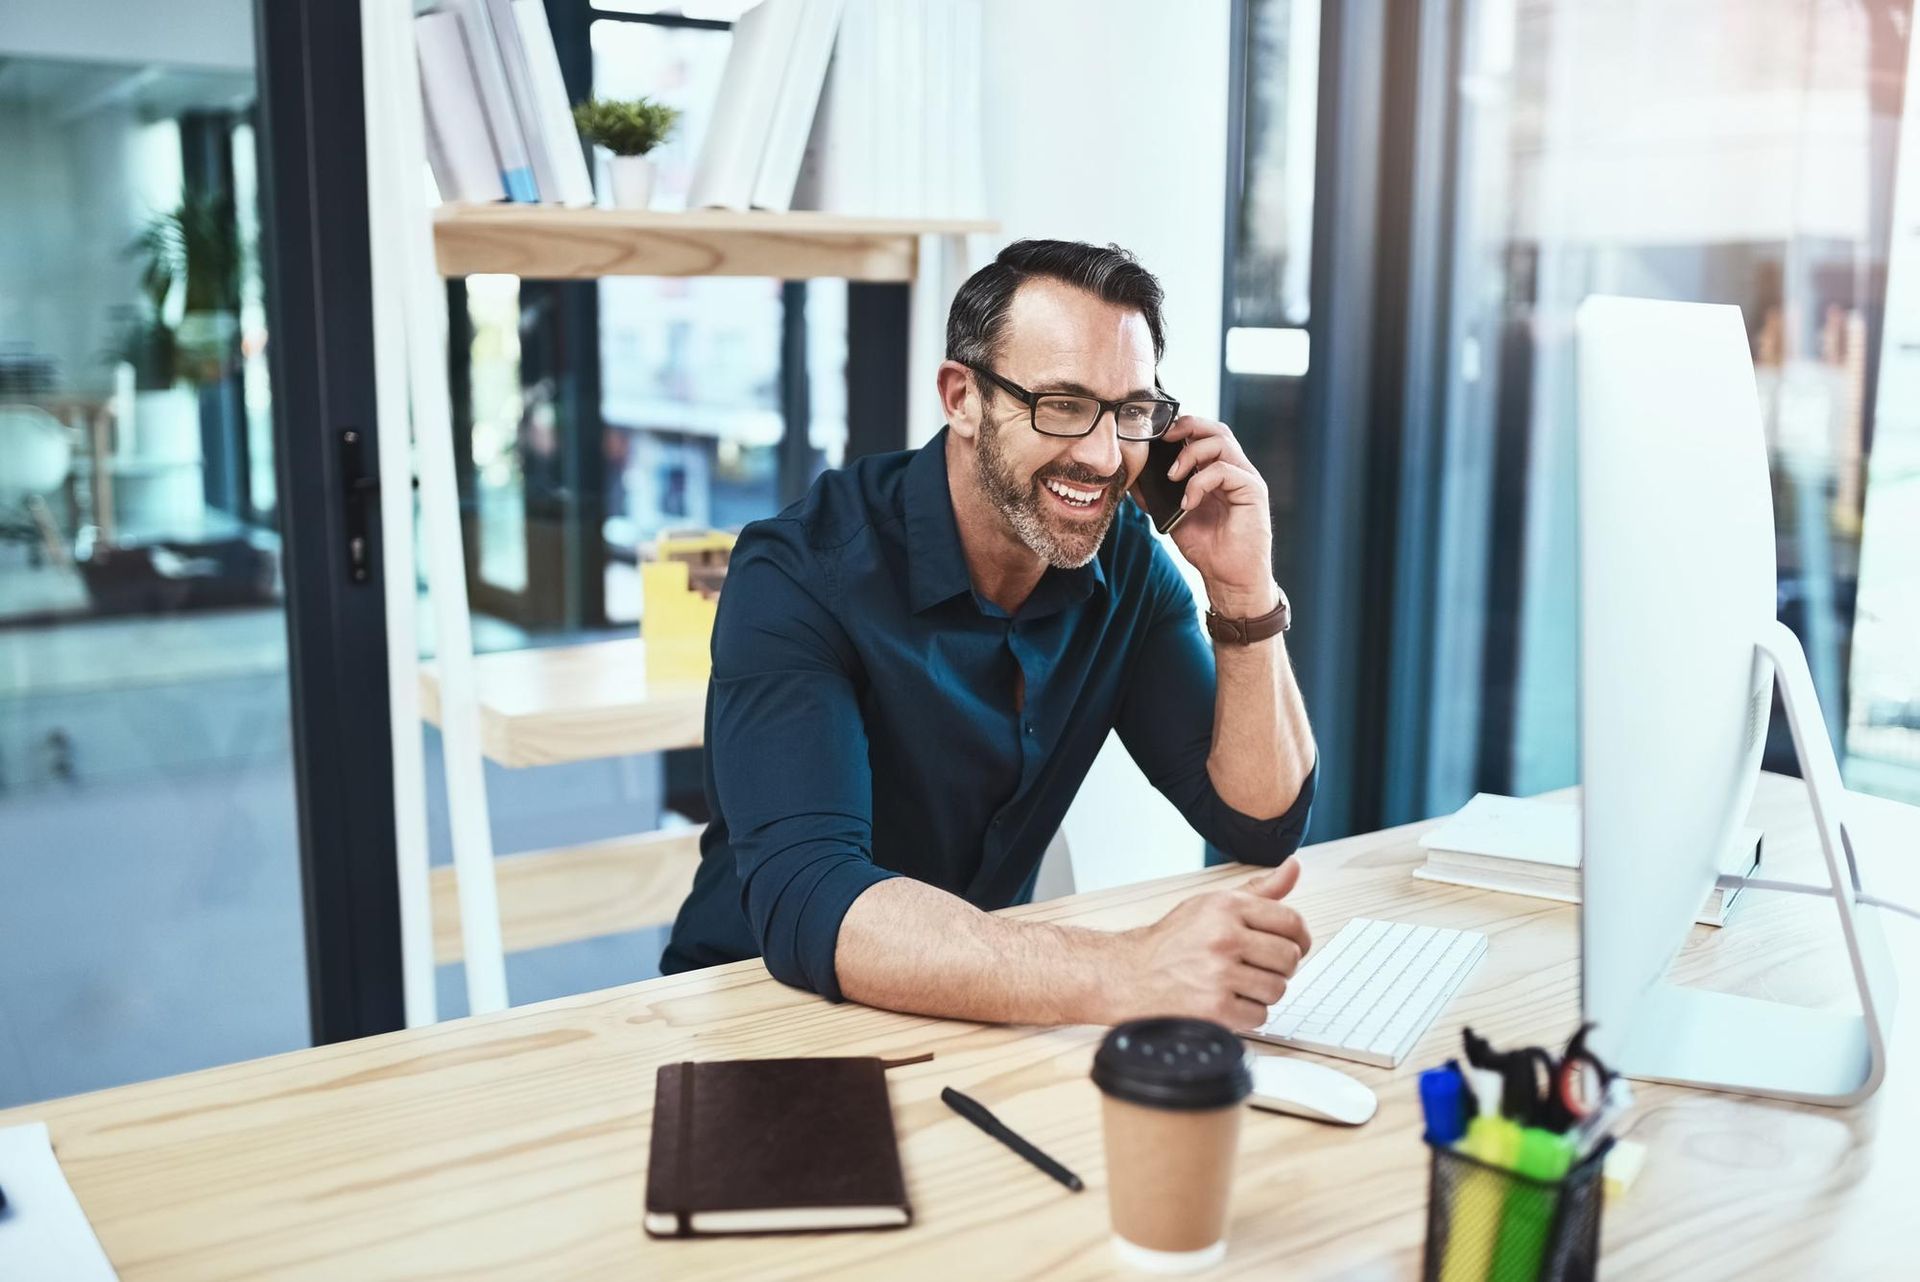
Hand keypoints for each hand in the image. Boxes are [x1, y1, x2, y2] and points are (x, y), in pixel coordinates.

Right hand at [1109, 860, 1311, 1029]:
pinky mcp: (1215, 1009)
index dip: (1299, 939)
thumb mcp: (1211, 905)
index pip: (1291, 922)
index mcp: (1226, 907)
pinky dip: (1247, 1014)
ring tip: (1238, 985)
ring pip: (1277, 989)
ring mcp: (1219, 974)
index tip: (1292, 947)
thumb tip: (1293, 866)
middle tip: (1257, 968)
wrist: (1129, 975)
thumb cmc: (1173, 941)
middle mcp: (1223, 937)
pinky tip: (1226, 1001)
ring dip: (1262, 992)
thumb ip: (1259, 890)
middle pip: (1289, 959)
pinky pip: (1260, 1016)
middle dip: (1278, 968)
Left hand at [1156, 415, 1275, 616]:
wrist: (1228, 578)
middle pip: (1216, 429)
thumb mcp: (1173, 516)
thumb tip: (1132, 479)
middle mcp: (1235, 470)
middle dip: (1186, 426)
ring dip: (1190, 454)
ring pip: (1221, 442)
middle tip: (1163, 440)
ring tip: (1172, 477)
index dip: (1181, 428)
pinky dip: (1200, 482)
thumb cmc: (1207, 548)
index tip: (1155, 437)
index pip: (1203, 435)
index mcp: (1218, 471)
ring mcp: (1246, 479)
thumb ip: (1157, 496)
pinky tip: (1187, 502)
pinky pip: (1225, 471)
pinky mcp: (1254, 492)